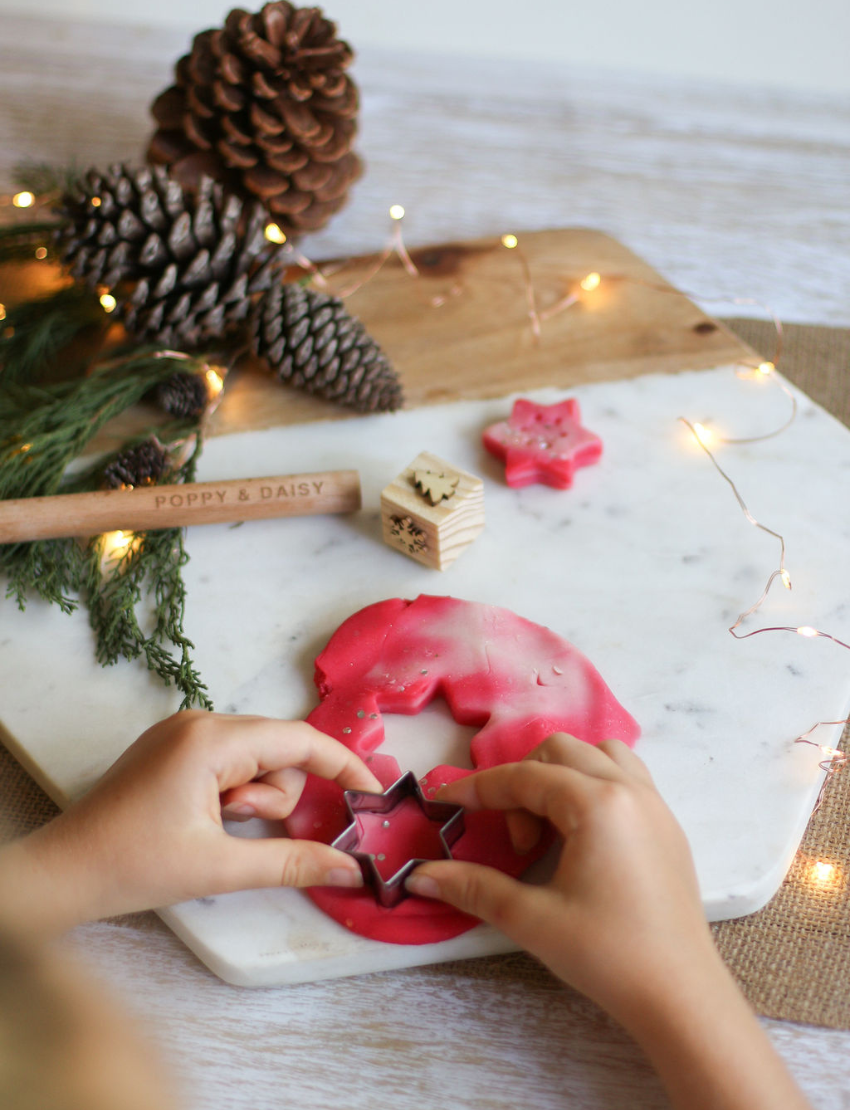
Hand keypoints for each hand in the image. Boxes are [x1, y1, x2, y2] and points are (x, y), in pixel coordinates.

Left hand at [0, 711, 381, 936]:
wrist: (63, 872)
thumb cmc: (132, 866)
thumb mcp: (220, 868)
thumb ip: (292, 863)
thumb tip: (349, 867)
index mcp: (211, 740)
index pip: (299, 740)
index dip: (343, 764)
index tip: (374, 792)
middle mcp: (199, 721)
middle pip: (278, 750)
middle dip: (274, 796)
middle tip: (238, 828)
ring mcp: (183, 730)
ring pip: (256, 758)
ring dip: (251, 798)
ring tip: (213, 828)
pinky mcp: (174, 746)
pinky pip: (230, 761)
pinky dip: (233, 792)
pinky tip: (203, 818)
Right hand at [407, 732, 705, 1016]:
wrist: (681, 996)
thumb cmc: (608, 956)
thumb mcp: (532, 920)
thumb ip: (473, 887)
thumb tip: (420, 874)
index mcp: (598, 804)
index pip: (525, 777)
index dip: (479, 788)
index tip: (446, 800)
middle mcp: (630, 790)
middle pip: (560, 753)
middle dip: (522, 784)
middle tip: (514, 841)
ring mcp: (655, 805)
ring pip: (599, 756)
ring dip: (562, 776)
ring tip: (549, 829)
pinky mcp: (667, 826)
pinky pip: (626, 777)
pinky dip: (593, 786)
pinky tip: (581, 834)